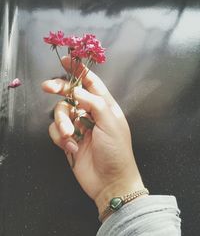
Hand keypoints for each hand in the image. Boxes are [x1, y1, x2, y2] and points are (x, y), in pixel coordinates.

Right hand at [41, 56, 144, 215]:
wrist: (110, 181)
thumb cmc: (116, 151)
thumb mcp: (110, 123)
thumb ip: (94, 102)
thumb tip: (76, 91)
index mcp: (104, 106)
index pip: (91, 82)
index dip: (79, 70)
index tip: (66, 60)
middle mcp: (90, 113)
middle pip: (70, 94)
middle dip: (59, 89)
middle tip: (47, 87)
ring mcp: (79, 126)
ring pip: (61, 113)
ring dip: (62, 123)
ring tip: (71, 136)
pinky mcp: (69, 140)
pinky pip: (57, 130)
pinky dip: (61, 138)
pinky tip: (71, 148)